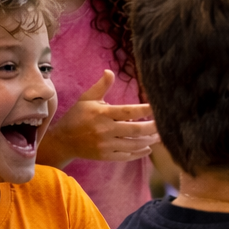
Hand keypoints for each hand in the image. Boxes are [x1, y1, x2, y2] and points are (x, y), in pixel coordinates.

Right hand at [40, 70, 159, 165]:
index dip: (144, 109)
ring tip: (159, 136)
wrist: (63, 141)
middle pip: (135, 130)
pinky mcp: (106, 156)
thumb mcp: (86, 99)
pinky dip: (139, 153)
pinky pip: (127, 156)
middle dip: (152, 128)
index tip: (157, 107)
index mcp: (102, 114)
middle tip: (164, 125)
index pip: (128, 111)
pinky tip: (148, 148)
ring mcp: (106, 145)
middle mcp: (105, 130)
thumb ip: (101, 87)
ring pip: (133, 144)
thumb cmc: (77, 116)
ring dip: (149, 141)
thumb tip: (110, 71)